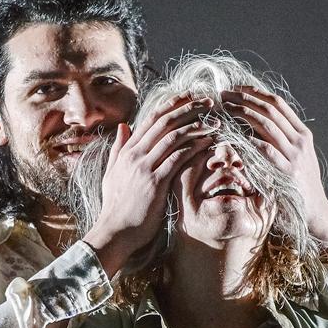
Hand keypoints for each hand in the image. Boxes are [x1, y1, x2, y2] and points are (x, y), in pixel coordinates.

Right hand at [81, 96, 215, 275]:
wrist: (114, 231)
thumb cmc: (116, 206)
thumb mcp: (112, 173)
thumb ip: (118, 149)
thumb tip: (123, 126)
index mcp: (127, 151)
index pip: (152, 118)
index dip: (173, 104)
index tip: (190, 96)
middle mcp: (134, 154)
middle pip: (165, 122)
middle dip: (189, 108)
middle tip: (209, 102)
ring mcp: (144, 168)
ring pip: (173, 137)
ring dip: (196, 126)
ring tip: (215, 122)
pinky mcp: (155, 183)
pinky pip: (178, 158)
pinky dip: (194, 148)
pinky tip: (209, 143)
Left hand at [221, 86, 327, 244]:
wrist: (315, 215)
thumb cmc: (298, 188)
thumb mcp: (294, 160)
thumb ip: (280, 143)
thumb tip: (253, 126)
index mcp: (302, 135)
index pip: (278, 104)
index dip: (255, 93)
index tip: (235, 88)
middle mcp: (300, 141)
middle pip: (270, 110)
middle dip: (244, 99)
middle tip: (223, 94)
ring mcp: (295, 156)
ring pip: (266, 125)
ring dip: (242, 114)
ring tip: (223, 109)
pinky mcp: (287, 172)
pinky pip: (263, 150)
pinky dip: (246, 140)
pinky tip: (230, 135)